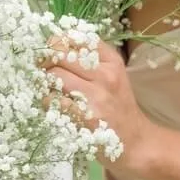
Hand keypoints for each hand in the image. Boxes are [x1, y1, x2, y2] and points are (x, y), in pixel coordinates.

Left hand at [47, 37, 155, 171]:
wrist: (136, 142)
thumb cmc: (119, 107)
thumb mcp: (112, 76)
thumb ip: (90, 60)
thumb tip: (54, 46)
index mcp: (111, 61)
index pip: (77, 38)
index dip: (57, 41)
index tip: (51, 51)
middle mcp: (106, 75)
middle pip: (60, 53)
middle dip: (44, 60)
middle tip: (42, 69)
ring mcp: (96, 97)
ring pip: (54, 76)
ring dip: (43, 82)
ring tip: (48, 89)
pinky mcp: (86, 118)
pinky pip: (53, 101)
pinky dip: (47, 102)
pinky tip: (53, 106)